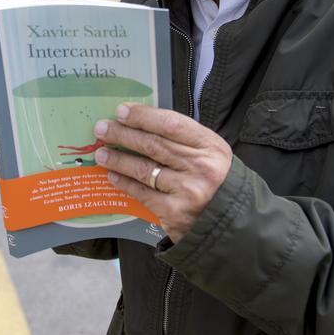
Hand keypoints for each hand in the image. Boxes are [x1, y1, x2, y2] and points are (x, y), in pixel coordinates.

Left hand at [93, 103, 232, 241]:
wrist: (231, 223)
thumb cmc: (215, 182)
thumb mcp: (210, 154)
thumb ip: (183, 140)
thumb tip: (141, 124)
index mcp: (211, 147)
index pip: (172, 124)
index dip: (144, 116)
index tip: (122, 111)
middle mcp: (201, 167)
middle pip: (154, 145)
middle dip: (123, 134)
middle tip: (102, 128)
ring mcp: (188, 191)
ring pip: (144, 169)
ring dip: (118, 159)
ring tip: (101, 152)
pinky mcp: (175, 213)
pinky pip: (142, 193)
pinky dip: (125, 183)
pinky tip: (112, 176)